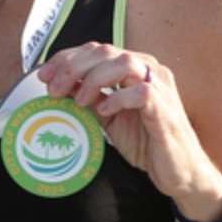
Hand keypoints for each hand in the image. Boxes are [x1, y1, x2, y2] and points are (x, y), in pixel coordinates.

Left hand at [37, 42, 221, 212]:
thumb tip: (58, 86)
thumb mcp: (107, 117)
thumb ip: (87, 98)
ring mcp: (161, 88)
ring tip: (80, 100)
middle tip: (54, 89)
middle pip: (106, 51)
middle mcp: (149, 71)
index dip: (66, 58)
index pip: (96, 50)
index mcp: (134, 69)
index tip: (43, 76)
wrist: (178, 171)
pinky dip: (119, 98)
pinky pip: (143, 92)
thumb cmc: (145, 142)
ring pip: (125, 63)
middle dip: (73, 67)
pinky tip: (105, 111)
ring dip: (94, 78)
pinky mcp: (167, 109)